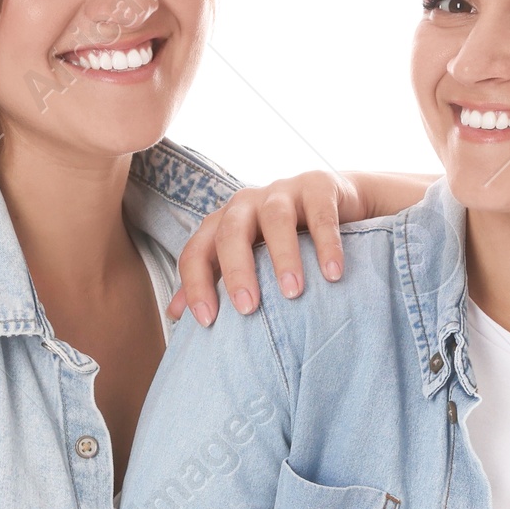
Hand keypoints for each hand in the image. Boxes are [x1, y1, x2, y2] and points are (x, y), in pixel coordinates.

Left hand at [169, 169, 439, 325]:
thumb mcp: (247, 258)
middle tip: (248, 308)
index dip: (195, 286)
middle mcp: (246, 203)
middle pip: (230, 233)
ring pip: (276, 219)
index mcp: (222, 223)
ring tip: (293, 292)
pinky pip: (321, 214)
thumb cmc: (283, 239)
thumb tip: (174, 314)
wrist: (335, 202)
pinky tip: (332, 274)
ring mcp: (283, 191)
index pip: (196, 252)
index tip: (207, 322)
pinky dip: (327, 244)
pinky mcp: (320, 186)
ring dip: (283, 258)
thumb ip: (213, 281)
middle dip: (236, 271)